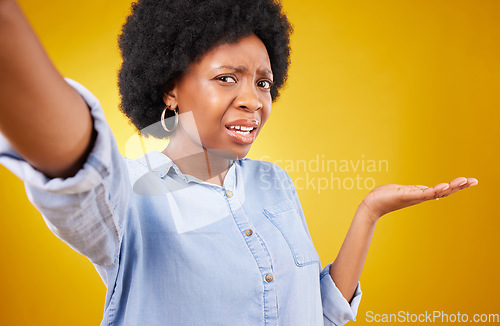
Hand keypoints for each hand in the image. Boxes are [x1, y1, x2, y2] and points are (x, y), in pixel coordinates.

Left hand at [360, 177, 477, 220]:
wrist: (372, 205)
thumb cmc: (385, 197)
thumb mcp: (404, 190)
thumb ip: (415, 190)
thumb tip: (425, 189)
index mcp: (421, 194)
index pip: (442, 190)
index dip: (456, 186)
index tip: (469, 181)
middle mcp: (420, 197)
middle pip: (444, 191)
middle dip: (459, 187)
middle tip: (474, 181)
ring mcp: (415, 197)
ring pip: (437, 192)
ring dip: (451, 187)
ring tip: (464, 181)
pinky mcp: (407, 196)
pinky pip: (423, 193)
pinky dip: (434, 190)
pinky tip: (443, 187)